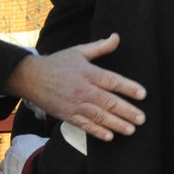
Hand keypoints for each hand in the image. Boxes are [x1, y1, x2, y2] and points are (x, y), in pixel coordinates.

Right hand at [4, 33, 146, 141]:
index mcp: (87, 72)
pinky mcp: (67, 115)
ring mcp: (74, 104)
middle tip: (141, 118)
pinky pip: (84, 125)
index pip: (112, 80)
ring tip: (131, 129)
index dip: (128, 87)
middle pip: (108, 101)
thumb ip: (100, 47)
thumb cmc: (57, 63)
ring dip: (116, 124)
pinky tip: (109, 136)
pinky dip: (96, 131)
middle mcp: (82, 89)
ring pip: (98, 116)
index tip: (142, 94)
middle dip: (126, 111)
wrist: (30, 77)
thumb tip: (116, 37)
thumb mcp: (78, 51)